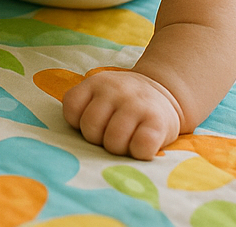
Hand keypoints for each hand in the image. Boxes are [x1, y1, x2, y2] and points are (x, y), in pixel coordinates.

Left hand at [62, 70, 181, 159]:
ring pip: (113, 142)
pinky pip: (140, 147)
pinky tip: (142, 145)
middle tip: (111, 135)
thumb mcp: (100, 91)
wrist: (164, 90)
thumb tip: (71, 142)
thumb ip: (84, 106)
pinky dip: (139, 153)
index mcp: (95, 83)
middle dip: (98, 139)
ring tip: (126, 140)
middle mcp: (114, 90)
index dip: (78, 123)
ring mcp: (136, 105)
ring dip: (119, 148)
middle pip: (90, 129)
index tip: (93, 123)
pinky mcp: (157, 123)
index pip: (71, 108)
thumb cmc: (123, 100)